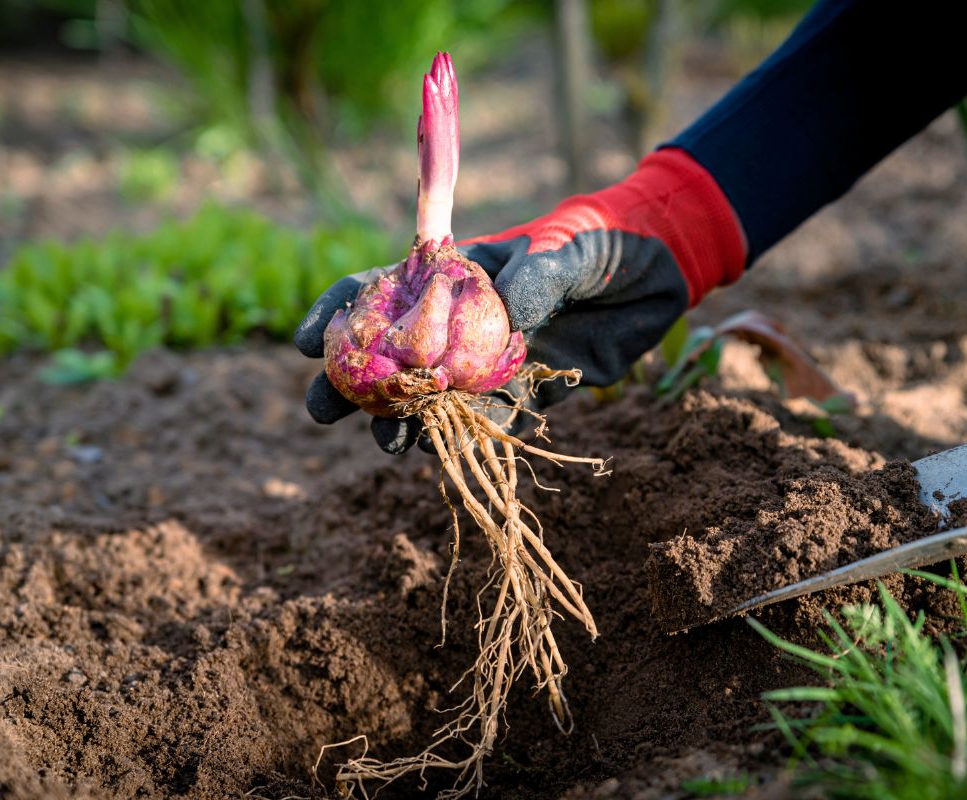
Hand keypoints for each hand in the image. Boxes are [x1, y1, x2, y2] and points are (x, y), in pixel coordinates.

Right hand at [294, 147, 745, 453]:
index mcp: (456, 275)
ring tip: (388, 444)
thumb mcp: (570, 248)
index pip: (382, 290)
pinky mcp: (530, 391)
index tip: (307, 344)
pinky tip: (447, 456)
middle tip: (323, 411)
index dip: (339, 314)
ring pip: (435, 398)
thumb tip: (510, 316)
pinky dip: (470, 439)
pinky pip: (493, 422)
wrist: (659, 270)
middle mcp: (462, 322)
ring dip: (405, 422)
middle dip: (353, 383)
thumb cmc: (603, 240)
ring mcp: (492, 361)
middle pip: (393, 354)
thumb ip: (538, 276)